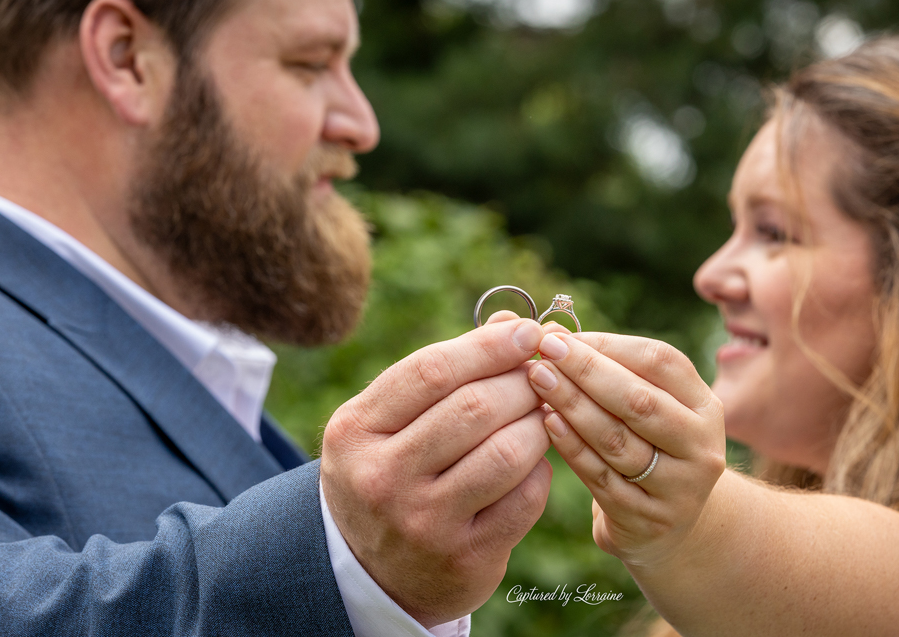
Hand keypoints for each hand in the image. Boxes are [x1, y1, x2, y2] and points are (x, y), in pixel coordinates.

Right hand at [320, 317, 552, 626]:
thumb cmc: (385, 473)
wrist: (366, 574)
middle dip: (522, 382)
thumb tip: (512, 323)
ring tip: (542, 414)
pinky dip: (540, 471)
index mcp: (356, 431)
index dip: (488, 345)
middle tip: (542, 375)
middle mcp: (383, 477)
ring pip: (508, 452)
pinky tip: (532, 462)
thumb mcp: (385, 422)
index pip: (432, 371)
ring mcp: (424, 522)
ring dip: (538, 424)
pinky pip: (526, 498)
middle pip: (475, 408)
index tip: (528, 332)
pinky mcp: (465, 558)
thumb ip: (442, 373)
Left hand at [527, 332, 725, 566]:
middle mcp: (700, 445)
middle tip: (544, 351)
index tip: (560, 335)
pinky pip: (600, 478)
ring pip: (617, 440)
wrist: (670, 527)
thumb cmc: (646, 446)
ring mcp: (677, 487)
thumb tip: (552, 331)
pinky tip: (546, 423)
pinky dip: (571, 447)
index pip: (659, 361)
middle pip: (639, 401)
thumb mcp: (645, 406)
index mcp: (704, 405)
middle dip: (586, 371)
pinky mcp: (646, 519)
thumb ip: (607, 368)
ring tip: (537, 380)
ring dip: (572, 405)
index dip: (607, 345)